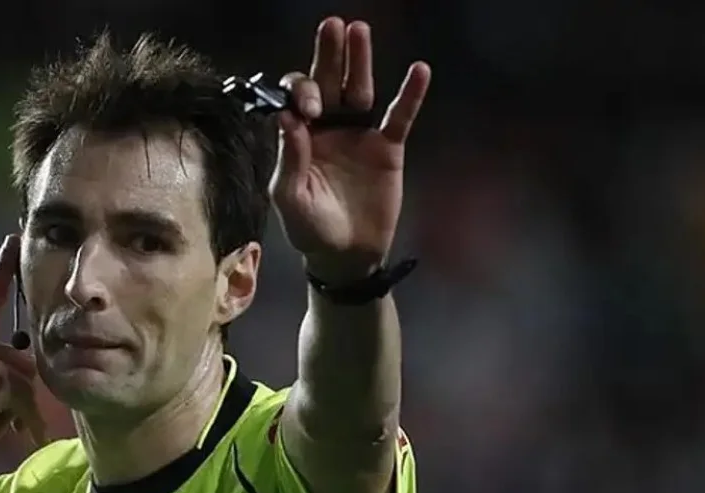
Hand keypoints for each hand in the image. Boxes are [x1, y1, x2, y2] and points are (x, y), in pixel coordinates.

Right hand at [0, 235, 49, 486]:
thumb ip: (3, 367)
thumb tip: (30, 362)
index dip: (2, 269)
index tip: (13, 240)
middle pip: (22, 355)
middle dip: (20, 393)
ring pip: (25, 378)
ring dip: (21, 411)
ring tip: (0, 429)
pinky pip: (23, 397)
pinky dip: (23, 420)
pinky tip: (12, 434)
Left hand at [271, 17, 430, 282]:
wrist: (347, 254)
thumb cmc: (311, 228)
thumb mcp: (291, 199)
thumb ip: (290, 159)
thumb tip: (285, 118)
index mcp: (299, 137)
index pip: (297, 100)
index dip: (303, 95)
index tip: (310, 111)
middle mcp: (327, 128)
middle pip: (327, 82)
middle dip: (329, 55)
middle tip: (332, 25)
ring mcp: (358, 135)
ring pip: (359, 90)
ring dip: (359, 62)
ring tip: (360, 30)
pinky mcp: (387, 148)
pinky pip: (399, 116)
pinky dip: (409, 95)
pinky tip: (419, 71)